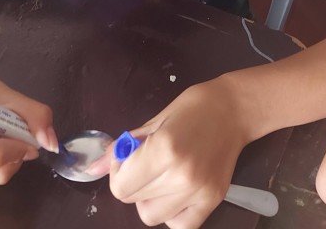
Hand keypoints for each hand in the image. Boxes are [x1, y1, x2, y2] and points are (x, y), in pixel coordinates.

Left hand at [102, 77, 251, 227]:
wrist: (234, 109)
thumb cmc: (192, 107)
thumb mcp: (153, 121)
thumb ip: (122, 148)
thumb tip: (91, 168)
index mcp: (162, 150)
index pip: (120, 188)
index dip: (118, 173)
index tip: (129, 157)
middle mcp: (181, 176)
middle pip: (134, 201)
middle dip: (132, 183)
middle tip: (145, 162)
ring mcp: (198, 192)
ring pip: (153, 217)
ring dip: (149, 200)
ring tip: (161, 176)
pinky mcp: (213, 200)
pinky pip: (181, 225)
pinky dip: (173, 213)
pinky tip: (176, 191)